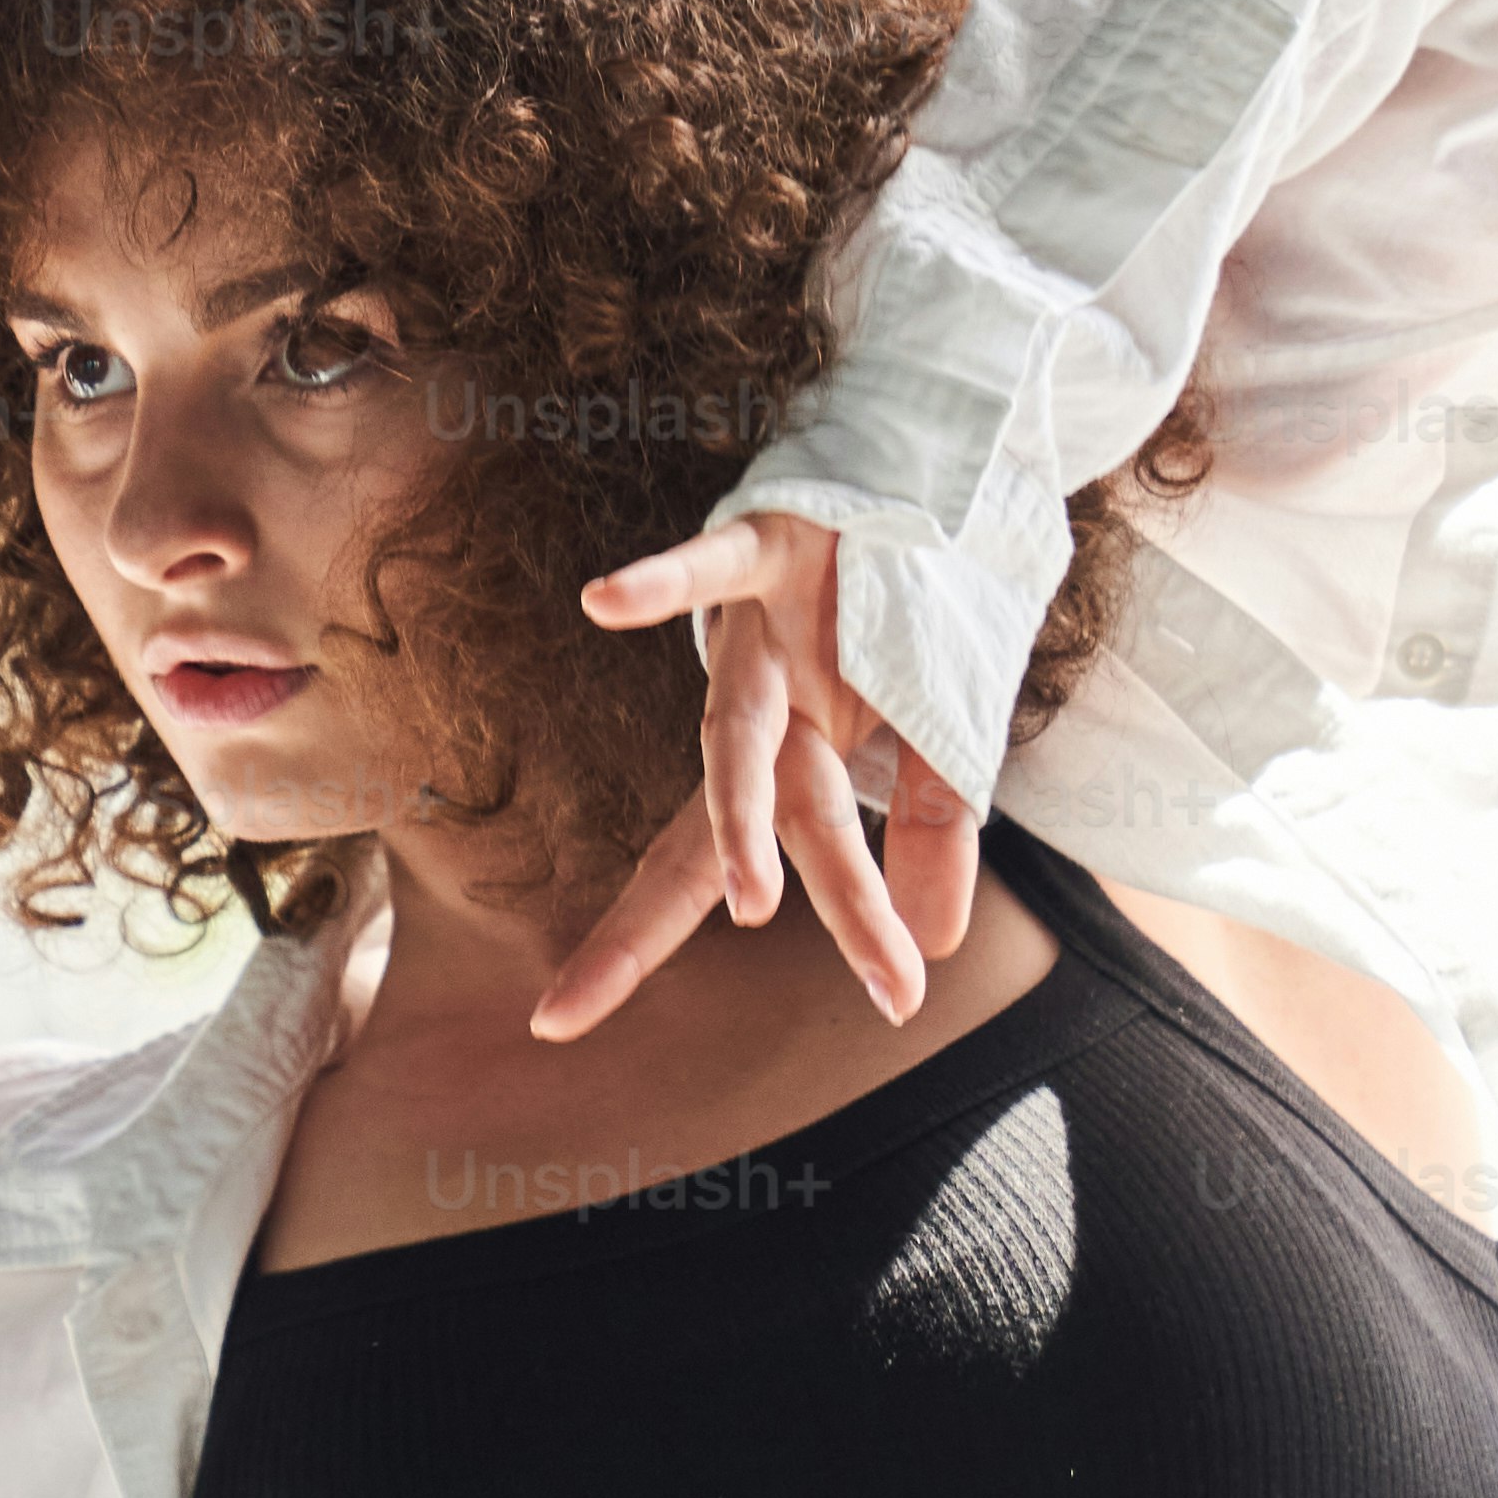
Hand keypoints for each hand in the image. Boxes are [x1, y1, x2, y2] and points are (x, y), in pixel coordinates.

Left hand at [532, 508, 979, 1038]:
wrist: (945, 472)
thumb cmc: (920, 611)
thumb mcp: (939, 735)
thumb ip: (929, 835)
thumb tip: (936, 945)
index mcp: (778, 755)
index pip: (694, 868)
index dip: (632, 944)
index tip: (552, 1026)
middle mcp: (753, 703)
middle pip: (711, 822)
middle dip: (671, 919)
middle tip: (577, 1014)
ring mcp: (760, 629)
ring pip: (738, 725)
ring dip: (741, 809)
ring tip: (750, 902)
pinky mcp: (774, 545)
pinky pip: (716, 562)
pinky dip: (667, 581)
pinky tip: (603, 600)